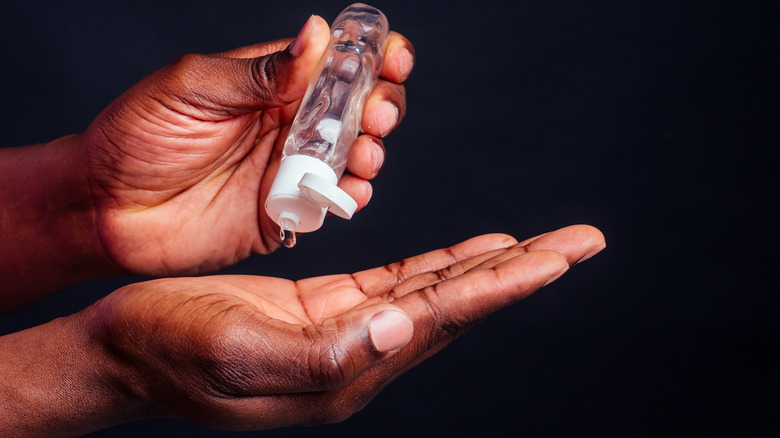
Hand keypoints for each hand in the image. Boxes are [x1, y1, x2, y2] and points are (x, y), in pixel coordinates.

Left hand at [81, 16, 413, 275]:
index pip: (337, 61)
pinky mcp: (286, 212)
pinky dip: (352, 196)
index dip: (373, 55)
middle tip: (374, 115)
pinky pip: (332, 203)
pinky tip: (349, 190)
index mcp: (271, 82)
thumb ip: (260, 71)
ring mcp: (290, 169)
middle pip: (359, 108)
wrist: (104, 209)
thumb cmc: (136, 137)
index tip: (391, 58)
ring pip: (355, 155)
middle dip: (382, 105)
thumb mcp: (193, 87)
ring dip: (372, 151)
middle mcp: (289, 123)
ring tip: (362, 153)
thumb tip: (317, 35)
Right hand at [89, 225, 603, 429]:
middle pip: (461, 304)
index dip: (506, 283)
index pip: (446, 318)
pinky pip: (401, 284)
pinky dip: (442, 265)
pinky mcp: (329, 310)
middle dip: (524, 271)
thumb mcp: (236, 352)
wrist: (126, 352)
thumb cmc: (169, 349)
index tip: (561, 257)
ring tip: (544, 246)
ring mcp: (349, 332)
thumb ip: (323, 353)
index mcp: (348, 369)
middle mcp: (362, 355)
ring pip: (439, 293)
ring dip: (493, 266)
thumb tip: (401, 329)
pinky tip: (472, 253)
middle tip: (583, 243)